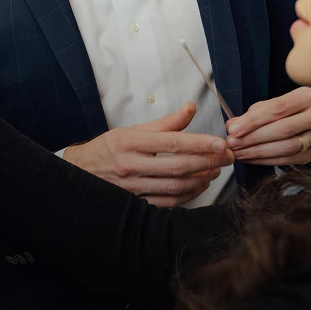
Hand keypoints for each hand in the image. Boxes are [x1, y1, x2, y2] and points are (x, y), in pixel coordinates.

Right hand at [64, 104, 233, 207]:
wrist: (82, 172)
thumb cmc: (110, 147)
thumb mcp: (133, 129)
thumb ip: (165, 122)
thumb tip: (190, 108)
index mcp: (130, 142)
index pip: (172, 143)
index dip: (199, 143)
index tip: (220, 143)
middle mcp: (130, 165)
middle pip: (177, 166)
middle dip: (207, 161)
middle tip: (227, 156)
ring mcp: (133, 188)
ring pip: (175, 186)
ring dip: (201, 179)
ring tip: (217, 169)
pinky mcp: (136, 203)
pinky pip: (169, 202)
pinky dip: (189, 195)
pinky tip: (200, 185)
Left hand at [225, 87, 310, 165]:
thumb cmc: (289, 109)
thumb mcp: (273, 104)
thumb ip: (253, 114)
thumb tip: (233, 126)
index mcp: (308, 96)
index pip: (277, 108)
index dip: (253, 120)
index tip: (234, 130)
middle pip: (283, 129)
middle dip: (253, 138)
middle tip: (234, 143)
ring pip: (287, 147)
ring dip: (259, 152)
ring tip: (240, 152)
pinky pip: (290, 159)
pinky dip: (268, 160)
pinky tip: (252, 159)